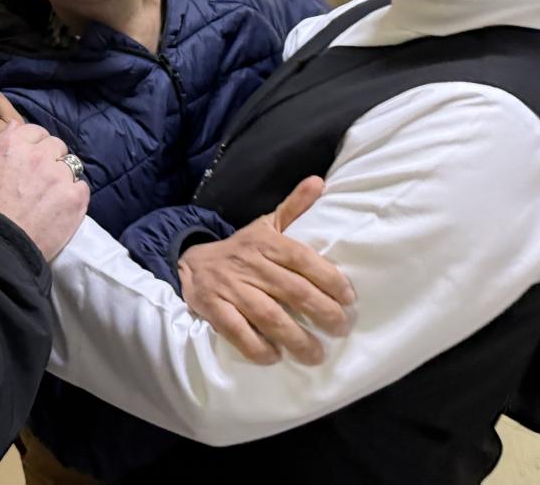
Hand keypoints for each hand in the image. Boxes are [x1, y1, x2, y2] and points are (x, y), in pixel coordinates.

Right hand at [0, 122, 88, 260]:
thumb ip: (0, 145)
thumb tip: (15, 127)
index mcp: (12, 144)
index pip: (35, 131)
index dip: (34, 146)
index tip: (30, 159)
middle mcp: (38, 154)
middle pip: (56, 145)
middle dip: (50, 158)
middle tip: (40, 178)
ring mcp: (59, 175)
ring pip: (71, 165)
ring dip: (63, 176)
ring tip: (51, 196)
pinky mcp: (75, 197)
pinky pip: (81, 188)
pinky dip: (74, 196)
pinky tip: (60, 208)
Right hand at [178, 177, 353, 365]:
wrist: (190, 262)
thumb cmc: (241, 249)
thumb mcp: (265, 225)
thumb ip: (294, 207)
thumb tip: (320, 181)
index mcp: (266, 242)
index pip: (303, 259)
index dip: (329, 279)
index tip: (348, 299)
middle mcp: (250, 264)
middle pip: (292, 290)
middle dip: (322, 313)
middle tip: (340, 329)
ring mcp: (231, 287)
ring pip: (268, 315)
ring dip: (295, 338)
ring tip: (316, 355)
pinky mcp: (213, 308)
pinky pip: (237, 331)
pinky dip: (258, 347)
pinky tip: (275, 356)